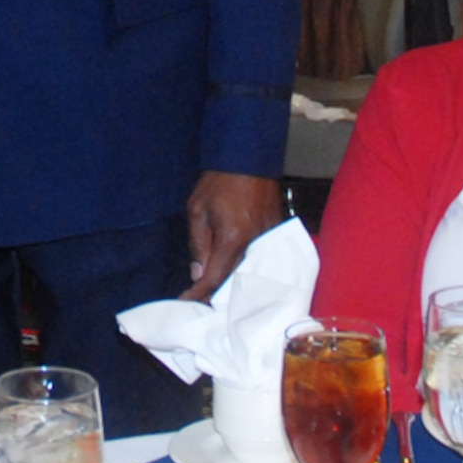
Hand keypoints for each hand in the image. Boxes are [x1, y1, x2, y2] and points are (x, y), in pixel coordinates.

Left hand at [181, 170, 285, 301]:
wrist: (248, 158)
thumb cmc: (219, 183)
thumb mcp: (197, 211)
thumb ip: (198, 244)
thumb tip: (198, 273)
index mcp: (233, 238)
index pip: (215, 278)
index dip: (199, 293)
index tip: (187, 302)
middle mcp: (255, 244)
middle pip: (236, 281)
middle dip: (218, 295)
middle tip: (201, 304)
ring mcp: (269, 240)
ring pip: (250, 273)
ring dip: (234, 285)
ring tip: (218, 296)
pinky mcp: (276, 234)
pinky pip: (262, 260)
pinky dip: (249, 270)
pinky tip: (238, 276)